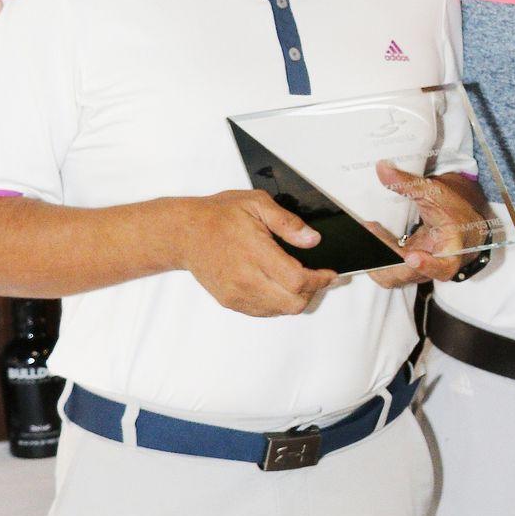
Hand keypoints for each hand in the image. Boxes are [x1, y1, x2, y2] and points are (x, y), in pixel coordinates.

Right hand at [171, 190, 337, 316]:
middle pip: (293, 303)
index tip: (330, 273)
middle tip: (317, 277)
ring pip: (280, 311)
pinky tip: (278, 285)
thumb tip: (312, 239)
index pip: (298, 280)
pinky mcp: (231, 302)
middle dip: (312, 292)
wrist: (184, 233)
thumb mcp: (256, 203)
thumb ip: (287, 223)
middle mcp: (246, 279)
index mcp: (255, 253)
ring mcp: (237, 294)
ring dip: (295, 299)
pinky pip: (264, 311)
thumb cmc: (218, 216)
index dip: (320, 280)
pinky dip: (278, 303)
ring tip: (298, 280)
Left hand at [365, 161, 492, 285]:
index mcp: (451, 253)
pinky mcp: (407, 271)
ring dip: (375, 258)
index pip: (442, 267)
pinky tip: (370, 235)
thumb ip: (408, 184)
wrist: (461, 230)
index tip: (412, 256)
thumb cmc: (454, 214)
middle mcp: (434, 269)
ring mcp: (419, 273)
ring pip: (392, 277)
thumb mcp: (435, 195)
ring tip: (369, 229)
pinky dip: (375, 257)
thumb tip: (382, 168)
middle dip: (384, 254)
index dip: (427, 265)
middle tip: (371, 228)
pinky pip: (387, 272)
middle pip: (405, 274)